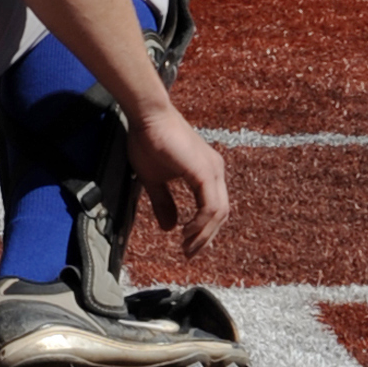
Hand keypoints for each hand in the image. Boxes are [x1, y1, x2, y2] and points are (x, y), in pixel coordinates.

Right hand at [126, 103, 229, 259]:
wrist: (146, 114)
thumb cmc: (148, 139)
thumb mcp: (154, 178)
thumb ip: (164, 202)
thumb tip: (168, 227)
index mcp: (206, 171)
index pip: (213, 208)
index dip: (203, 229)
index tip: (188, 245)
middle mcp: (215, 170)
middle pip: (220, 214)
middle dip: (206, 236)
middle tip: (190, 252)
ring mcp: (213, 170)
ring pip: (219, 213)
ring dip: (204, 234)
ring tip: (188, 246)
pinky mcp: (205, 172)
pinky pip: (210, 206)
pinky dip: (201, 223)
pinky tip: (187, 231)